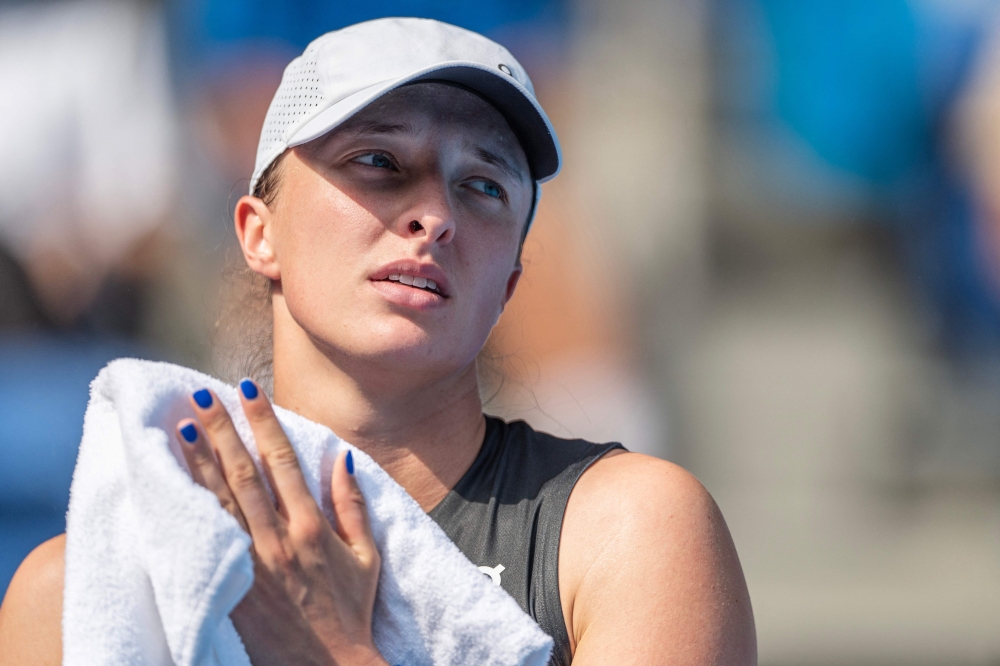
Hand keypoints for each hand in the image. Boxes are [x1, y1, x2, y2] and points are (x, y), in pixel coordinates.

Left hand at [176, 380, 385, 665]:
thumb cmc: (351, 612)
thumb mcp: (367, 556)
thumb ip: (353, 505)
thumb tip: (342, 458)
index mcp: (312, 528)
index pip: (282, 462)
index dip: (264, 422)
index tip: (248, 390)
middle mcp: (279, 540)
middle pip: (243, 474)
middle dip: (222, 431)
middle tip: (201, 396)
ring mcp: (252, 565)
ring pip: (220, 502)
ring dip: (199, 463)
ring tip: (180, 428)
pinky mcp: (233, 588)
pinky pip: (208, 542)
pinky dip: (192, 510)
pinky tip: (176, 486)